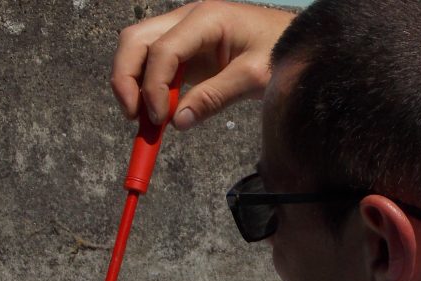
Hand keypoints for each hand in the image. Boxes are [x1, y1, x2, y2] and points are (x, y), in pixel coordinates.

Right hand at [111, 0, 295, 128]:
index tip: (158, 118)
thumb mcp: (252, 78)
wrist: (294, 42)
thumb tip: (177, 121)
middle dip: (126, 78)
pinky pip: (155, 63)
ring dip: (132, 81)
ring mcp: (183, 31)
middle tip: (134, 117)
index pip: (163, 49)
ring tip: (142, 118)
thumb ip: (214, 97)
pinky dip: (148, 85)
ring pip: (138, 48)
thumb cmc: (280, 53)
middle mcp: (187, 19)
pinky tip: (157, 111)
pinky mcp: (186, 48)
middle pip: (136, 40)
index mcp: (206, 18)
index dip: (153, 85)